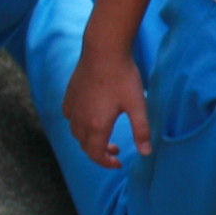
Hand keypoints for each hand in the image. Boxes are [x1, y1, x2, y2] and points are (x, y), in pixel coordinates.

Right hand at [63, 38, 149, 167]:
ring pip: (76, 133)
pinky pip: (70, 117)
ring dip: (89, 140)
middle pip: (85, 146)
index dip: (107, 163)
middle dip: (99, 153)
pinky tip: (89, 117)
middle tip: (116, 150)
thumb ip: (142, 131)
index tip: (119, 163)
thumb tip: (146, 153)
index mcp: (97, 125)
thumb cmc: (123, 78)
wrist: (103, 51)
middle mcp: (80, 119)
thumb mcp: (138, 105)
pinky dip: (78, 124)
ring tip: (104, 135)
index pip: (96, 154)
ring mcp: (72, 107)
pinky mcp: (69, 96)